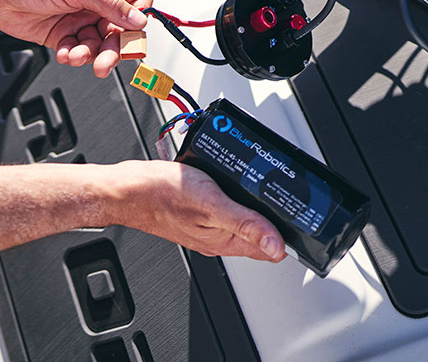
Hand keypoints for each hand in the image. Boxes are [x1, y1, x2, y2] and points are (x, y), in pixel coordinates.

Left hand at [0, 0, 152, 77]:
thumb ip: (108, 3)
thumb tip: (138, 18)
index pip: (136, 0)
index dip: (139, 16)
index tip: (134, 31)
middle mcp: (93, 2)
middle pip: (120, 30)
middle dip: (115, 48)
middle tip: (106, 61)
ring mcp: (77, 19)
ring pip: (98, 45)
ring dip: (90, 55)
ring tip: (75, 55)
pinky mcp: (61, 35)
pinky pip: (76, 51)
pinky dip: (72, 55)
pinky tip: (63, 52)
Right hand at [106, 160, 285, 262]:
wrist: (126, 189)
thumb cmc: (160, 194)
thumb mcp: (210, 203)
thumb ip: (246, 222)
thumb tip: (276, 244)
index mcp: (224, 241)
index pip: (270, 247)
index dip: (288, 232)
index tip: (302, 215)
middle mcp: (217, 237)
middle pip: (259, 231)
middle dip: (274, 214)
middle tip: (286, 192)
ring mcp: (206, 225)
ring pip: (243, 218)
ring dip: (254, 203)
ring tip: (265, 185)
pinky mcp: (197, 212)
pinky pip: (225, 208)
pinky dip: (234, 195)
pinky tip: (233, 180)